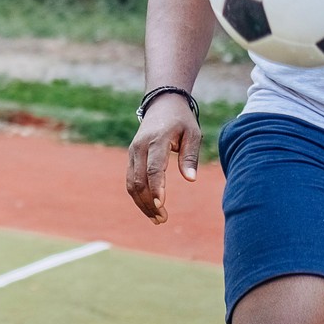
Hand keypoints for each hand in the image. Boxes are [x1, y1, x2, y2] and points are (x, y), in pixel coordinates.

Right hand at [126, 95, 199, 223]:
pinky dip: (138, 196)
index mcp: (157, 140)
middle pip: (139, 180)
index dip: (157, 188)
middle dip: (149, 202)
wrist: (162, 103)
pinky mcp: (131, 157)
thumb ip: (190, 157)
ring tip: (157, 219)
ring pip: (131, 184)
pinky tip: (149, 208)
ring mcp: (133, 152)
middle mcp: (140, 147)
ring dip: (142, 203)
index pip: (154, 168)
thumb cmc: (181, 120)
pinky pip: (130, 180)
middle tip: (162, 219)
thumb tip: (190, 179)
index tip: (161, 205)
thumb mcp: (193, 134)